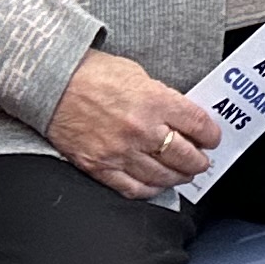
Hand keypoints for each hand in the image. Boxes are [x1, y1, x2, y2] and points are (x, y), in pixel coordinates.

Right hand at [49, 49, 222, 199]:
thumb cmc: (91, 73)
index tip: (213, 138)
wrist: (51, 83)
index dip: (211, 135)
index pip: (197, 124)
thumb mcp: (137, 74)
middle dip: (199, 160)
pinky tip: (157, 185)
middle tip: (202, 160)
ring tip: (184, 174)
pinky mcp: (100, 167)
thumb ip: (161, 98)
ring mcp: (120, 152)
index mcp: (155, 101)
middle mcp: (142, 130)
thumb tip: (179, 117)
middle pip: (184, 155)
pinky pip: (133, 188)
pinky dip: (150, 190)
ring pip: (162, 176)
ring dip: (179, 177)